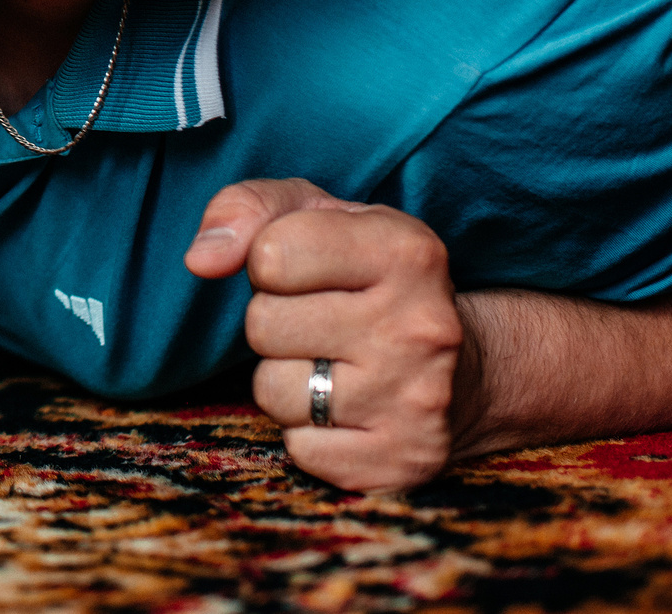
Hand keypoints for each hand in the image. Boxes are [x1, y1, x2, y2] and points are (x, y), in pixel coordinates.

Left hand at [186, 177, 465, 492]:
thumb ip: (248, 210)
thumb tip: (201, 260)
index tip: (305, 270)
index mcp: (405, 251)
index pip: (270, 253)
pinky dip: (309, 433)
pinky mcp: (405, 461)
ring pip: (271, 391)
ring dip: (286, 379)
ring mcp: (416, 400)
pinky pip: (299, 449)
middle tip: (320, 321)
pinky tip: (346, 410)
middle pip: (263, 324)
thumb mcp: (318, 216)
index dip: (269, 262)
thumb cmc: (368, 278)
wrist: (469, 371)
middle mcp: (419, 326)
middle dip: (274, 321)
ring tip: (331, 365)